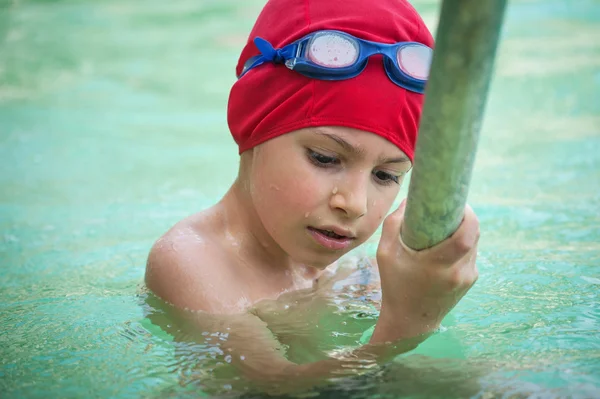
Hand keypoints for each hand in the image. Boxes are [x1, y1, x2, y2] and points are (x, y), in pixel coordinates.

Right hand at [372, 199, 479, 342]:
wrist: (410, 321)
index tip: (457, 201)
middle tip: (451, 206)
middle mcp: (458, 272)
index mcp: (438, 265)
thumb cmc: (394, 285)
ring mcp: (467, 277)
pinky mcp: (470, 280)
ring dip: (466, 229)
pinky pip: (471, 254)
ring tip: (449, 221)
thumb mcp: (385, 254)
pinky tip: (448, 243)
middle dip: (466, 217)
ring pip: (475, 243)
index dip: (468, 215)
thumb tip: (408, 199)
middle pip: (474, 235)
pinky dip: (463, 244)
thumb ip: (394, 224)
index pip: (466, 235)